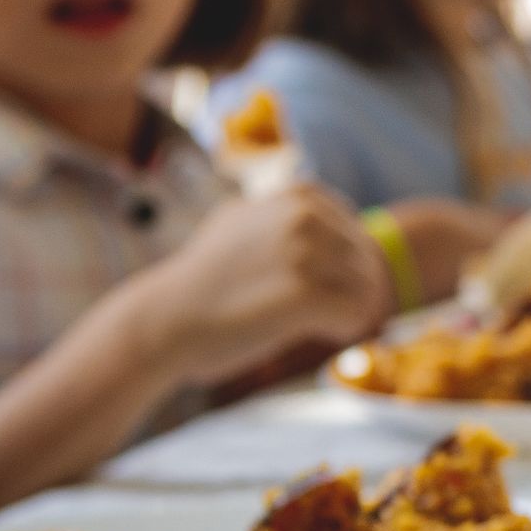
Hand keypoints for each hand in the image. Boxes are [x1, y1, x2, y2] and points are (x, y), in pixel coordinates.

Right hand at [130, 185, 391, 384]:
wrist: (163, 320)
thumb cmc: (203, 281)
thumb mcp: (238, 222)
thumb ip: (278, 211)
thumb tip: (311, 198)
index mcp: (296, 196)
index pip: (354, 229)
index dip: (346, 262)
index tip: (320, 283)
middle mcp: (303, 217)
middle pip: (366, 259)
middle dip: (354, 289)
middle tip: (325, 312)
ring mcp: (304, 253)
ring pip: (367, 287)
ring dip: (353, 311)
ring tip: (322, 324)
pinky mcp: (304, 293)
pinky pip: (357, 314)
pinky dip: (346, 329)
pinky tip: (324, 334)